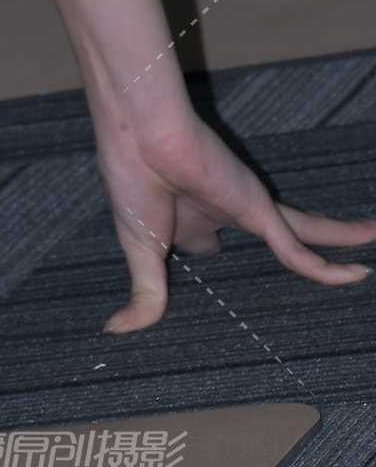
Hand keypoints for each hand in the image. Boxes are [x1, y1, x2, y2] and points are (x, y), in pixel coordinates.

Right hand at [93, 100, 375, 331]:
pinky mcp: (260, 209)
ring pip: (304, 238)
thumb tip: (115, 331)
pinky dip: (330, 266)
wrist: (141, 134)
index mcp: (188, 221)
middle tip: (321, 270)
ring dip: (336, 246)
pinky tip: (357, 274)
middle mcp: (223, 214)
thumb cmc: (132, 180)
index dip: (214, 253)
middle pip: (273, 241)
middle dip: (297, 254)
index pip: (207, 243)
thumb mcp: (139, 248)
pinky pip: (301, 250)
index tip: (218, 263)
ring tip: (365, 263)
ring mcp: (248, 210)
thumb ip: (145, 293)